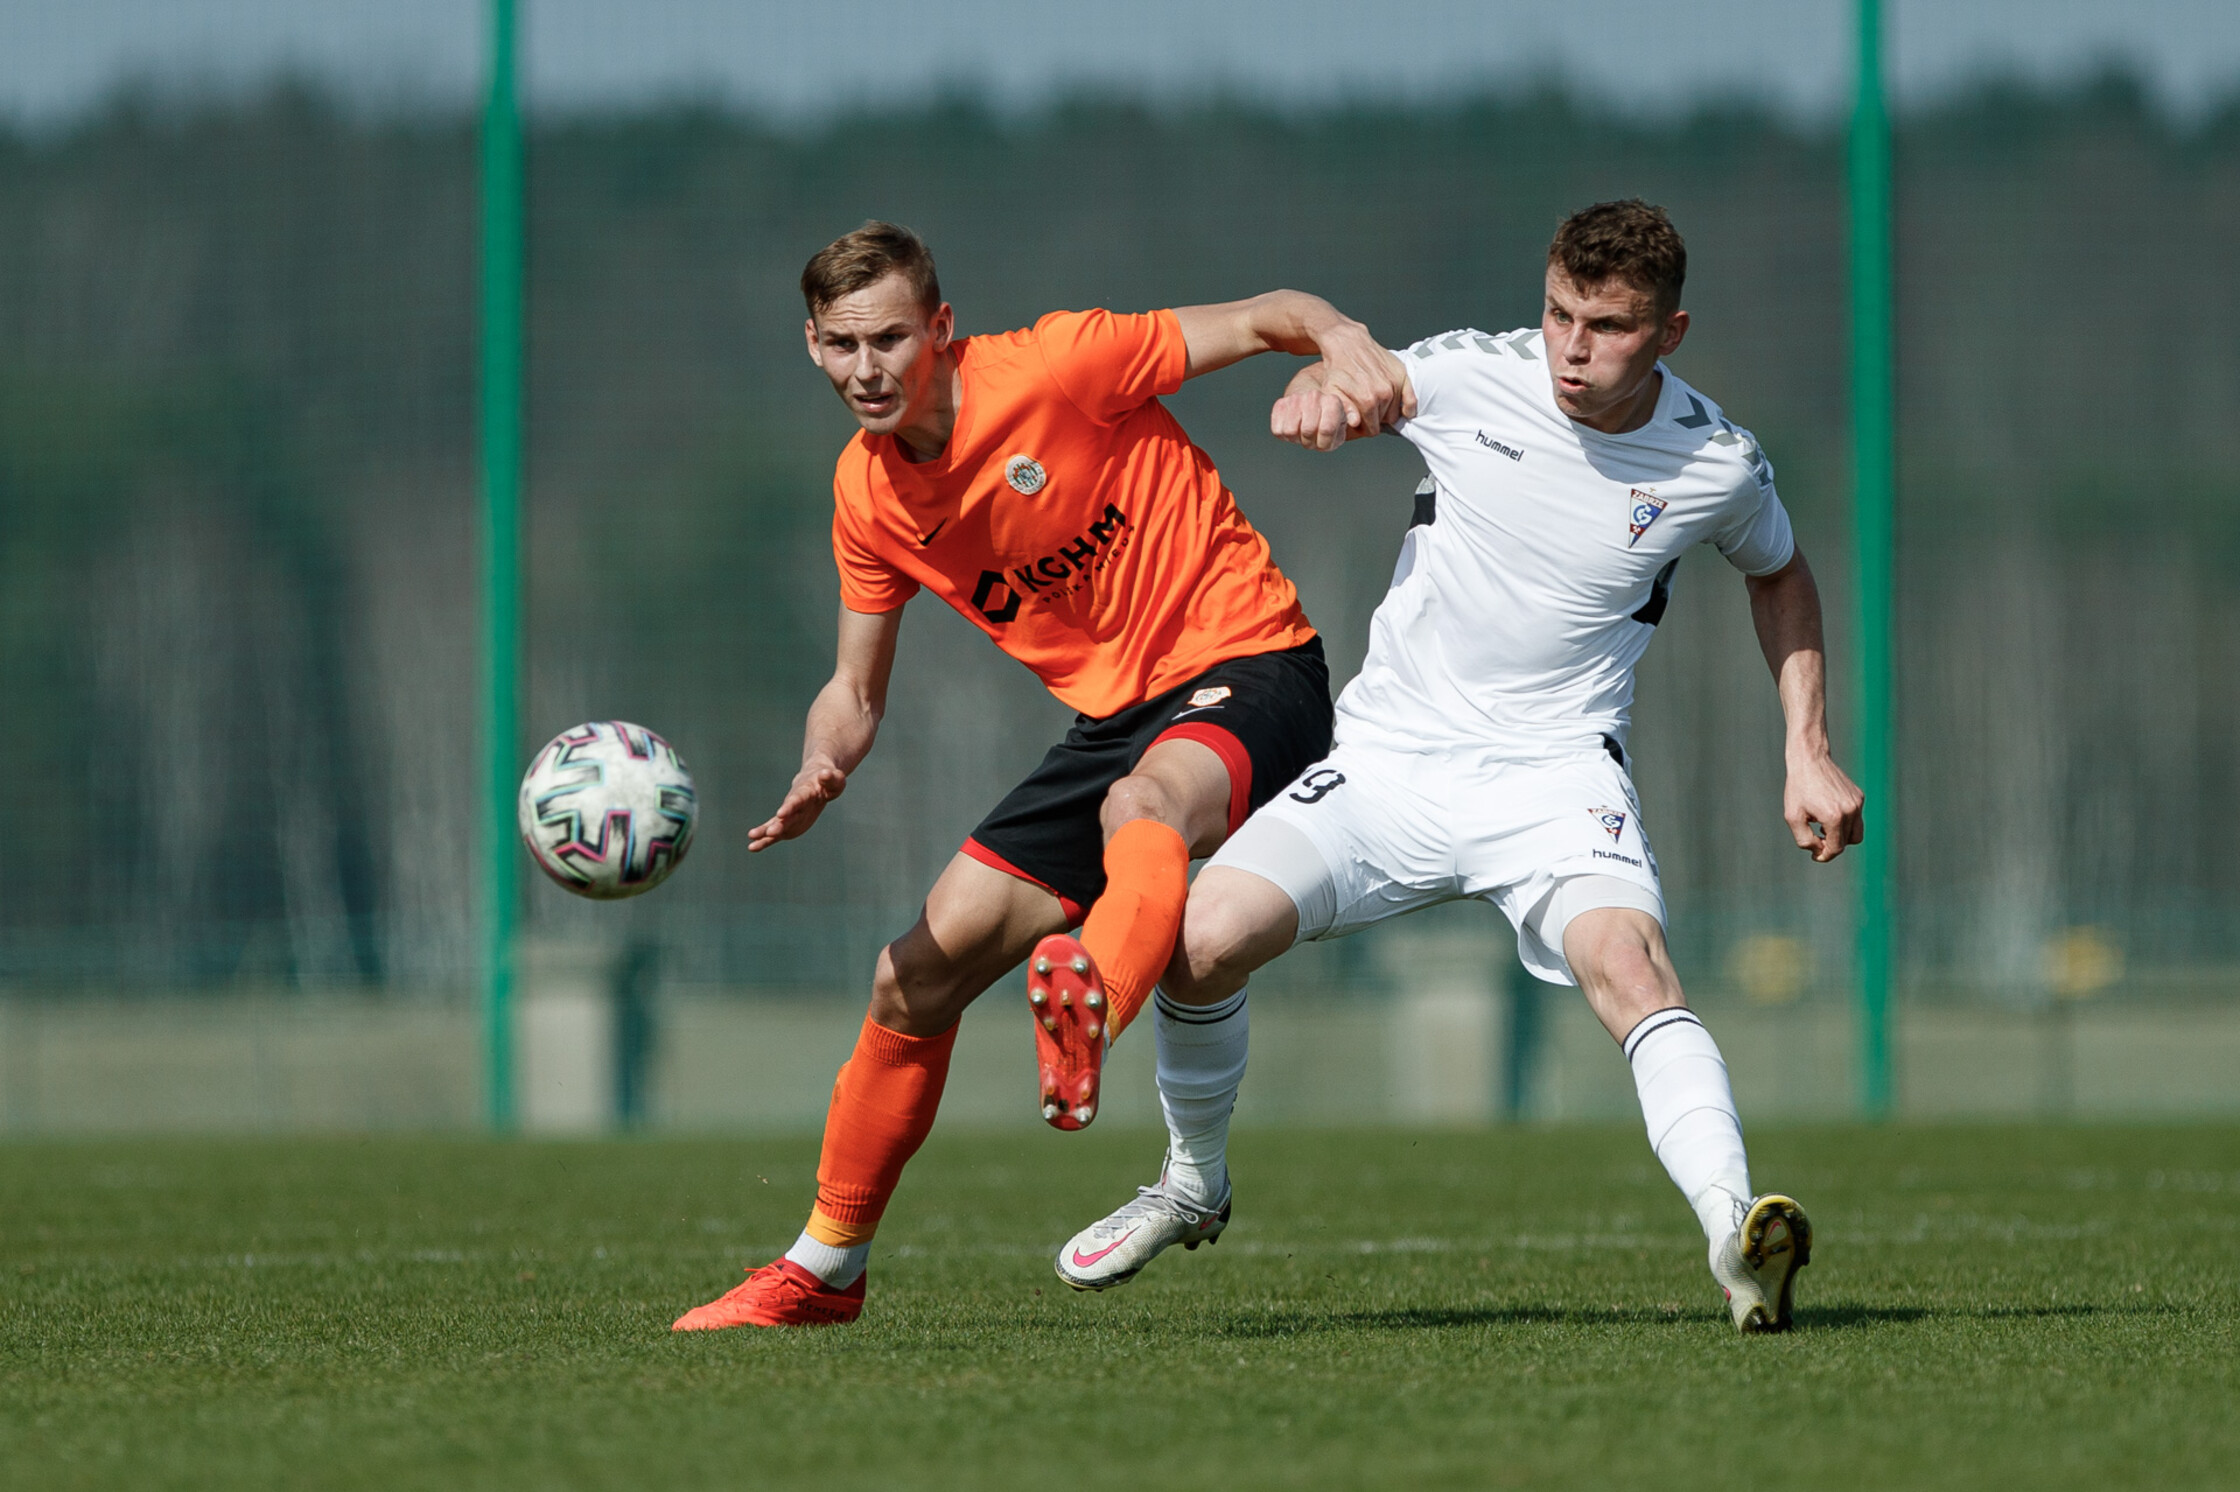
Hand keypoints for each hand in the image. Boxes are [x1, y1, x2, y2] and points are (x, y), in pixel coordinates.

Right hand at [749, 761, 847, 850]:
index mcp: (805, 792)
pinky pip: (776, 834)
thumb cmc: (828, 781)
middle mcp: (793, 804)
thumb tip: (825, 774)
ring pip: (776, 824)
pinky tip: (752, 847)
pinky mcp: (788, 824)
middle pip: (786, 814)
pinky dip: (765, 840)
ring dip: (766, 831)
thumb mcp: (835, 779)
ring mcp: (789, 815)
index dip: (790, 806)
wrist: (816, 780)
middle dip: (778, 823)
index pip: (797, 799)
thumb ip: (830, 778)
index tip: (781, 814)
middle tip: (770, 831)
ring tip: (751, 837)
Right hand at [1270, 379, 1361, 449]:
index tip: (1326, 439)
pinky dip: (1285, 435)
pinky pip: (1278, 430)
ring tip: (1303, 433)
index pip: (1326, 429)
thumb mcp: (1344, 424)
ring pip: (1290, 431)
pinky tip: (1294, 429)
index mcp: (1332, 401)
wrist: (1311, 405)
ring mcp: (1295, 399)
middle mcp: (1314, 397)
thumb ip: (1350, 421)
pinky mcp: (1280, 405)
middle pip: (1307, 431)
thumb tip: (1354, 420)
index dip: (1325, 442)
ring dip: (1297, 438)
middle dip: (1310, 441)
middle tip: (1314, 437)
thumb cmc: (1330, 420)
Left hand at [1312, 320, 1413, 431]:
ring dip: (1386, 411)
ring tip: (1374, 402)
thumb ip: (1344, 409)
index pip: (1372, 429)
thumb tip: (1356, 422)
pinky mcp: (1401, 373)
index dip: (1364, 428)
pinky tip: (1402, 410)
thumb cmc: (1337, 367)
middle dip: (1374, 420)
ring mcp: (1394, 383)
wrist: (1347, 342)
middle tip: (1364, 411)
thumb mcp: (1331, 390)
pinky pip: (1411, 399)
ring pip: (1395, 412)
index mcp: (1367, 400)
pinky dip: (1408, 406)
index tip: (1358, 422)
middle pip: (1384, 421)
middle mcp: (1384, 393)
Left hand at [1784, 748, 1864, 862]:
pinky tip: (1828, 814)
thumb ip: (1804, 840)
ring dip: (1841, 836)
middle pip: (1847, 843)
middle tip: (1816, 840)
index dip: (1824, 856)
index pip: (1836, 848)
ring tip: (1823, 828)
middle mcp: (1851, 811)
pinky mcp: (1859, 796)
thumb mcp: (1793, 817)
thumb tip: (1819, 851)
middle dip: (1832, 846)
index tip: (1815, 856)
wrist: (1810, 760)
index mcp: (1835, 817)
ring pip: (1856, 833)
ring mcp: (1858, 803)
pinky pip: (1856, 818)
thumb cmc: (1798, 789)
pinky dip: (1845, 823)